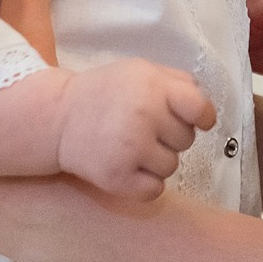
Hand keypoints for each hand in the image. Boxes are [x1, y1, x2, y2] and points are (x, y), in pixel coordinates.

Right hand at [57, 60, 216, 199]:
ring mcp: (130, 148)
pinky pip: (154, 190)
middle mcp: (144, 116)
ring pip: (172, 166)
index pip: (199, 108)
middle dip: (170, 136)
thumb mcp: (140, 71)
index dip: (203, 117)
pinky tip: (128, 168)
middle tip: (142, 128)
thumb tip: (205, 108)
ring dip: (156, 161)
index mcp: (152, 86)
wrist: (57, 118)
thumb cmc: (105, 93)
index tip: (197, 121)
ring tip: (131, 146)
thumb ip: (177, 82)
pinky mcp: (117, 177)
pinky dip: (145, 184)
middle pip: (187, 140)